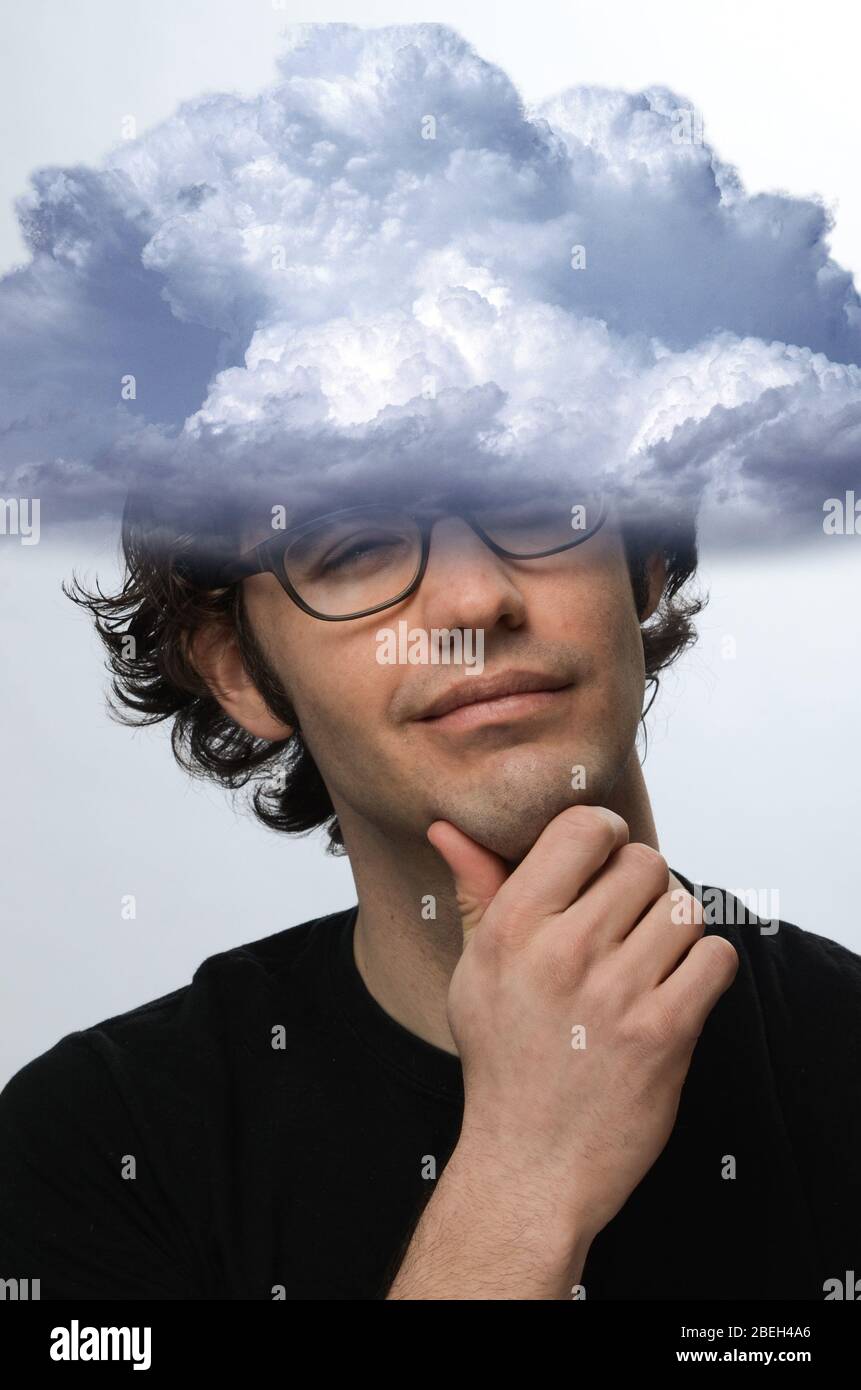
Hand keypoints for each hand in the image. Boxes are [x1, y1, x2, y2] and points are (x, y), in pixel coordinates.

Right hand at [427, 806, 738, 1245]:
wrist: (530, 1167)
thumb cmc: (503, 1061)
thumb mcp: (474, 970)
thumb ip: (476, 891)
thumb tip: (450, 829)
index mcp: (511, 927)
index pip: (583, 828)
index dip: (606, 835)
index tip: (604, 862)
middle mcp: (562, 953)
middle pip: (645, 863)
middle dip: (643, 888)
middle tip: (627, 924)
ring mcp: (615, 994)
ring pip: (685, 908)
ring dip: (675, 930)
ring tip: (649, 961)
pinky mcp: (663, 1033)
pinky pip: (715, 958)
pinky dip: (706, 968)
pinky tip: (676, 989)